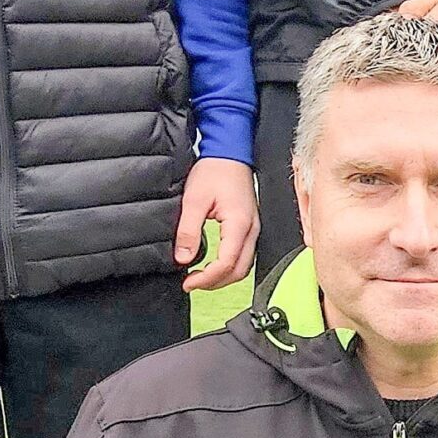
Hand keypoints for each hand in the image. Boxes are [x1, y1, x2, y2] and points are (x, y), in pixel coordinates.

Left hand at [174, 157, 258, 290]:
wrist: (230, 153)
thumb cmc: (215, 171)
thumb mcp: (194, 199)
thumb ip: (188, 230)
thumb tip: (183, 258)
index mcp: (239, 223)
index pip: (227, 263)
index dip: (207, 278)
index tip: (187, 282)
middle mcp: (252, 229)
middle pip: (239, 270)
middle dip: (215, 283)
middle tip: (191, 283)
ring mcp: (254, 228)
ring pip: (244, 265)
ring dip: (223, 276)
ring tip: (200, 277)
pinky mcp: (251, 226)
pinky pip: (245, 255)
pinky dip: (229, 266)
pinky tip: (213, 264)